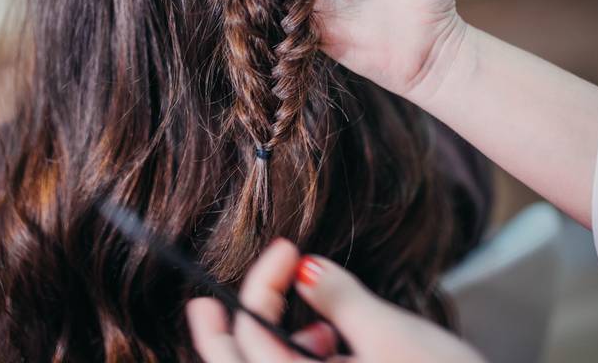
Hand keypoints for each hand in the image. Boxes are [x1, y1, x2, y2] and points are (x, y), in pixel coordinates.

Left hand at [186, 239, 483, 361]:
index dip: (262, 282)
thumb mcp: (393, 335)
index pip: (252, 337)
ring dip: (270, 348)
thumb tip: (307, 266)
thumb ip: (342, 299)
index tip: (286, 247)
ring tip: (315, 324)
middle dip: (222, 333)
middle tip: (204, 302)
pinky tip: (335, 349)